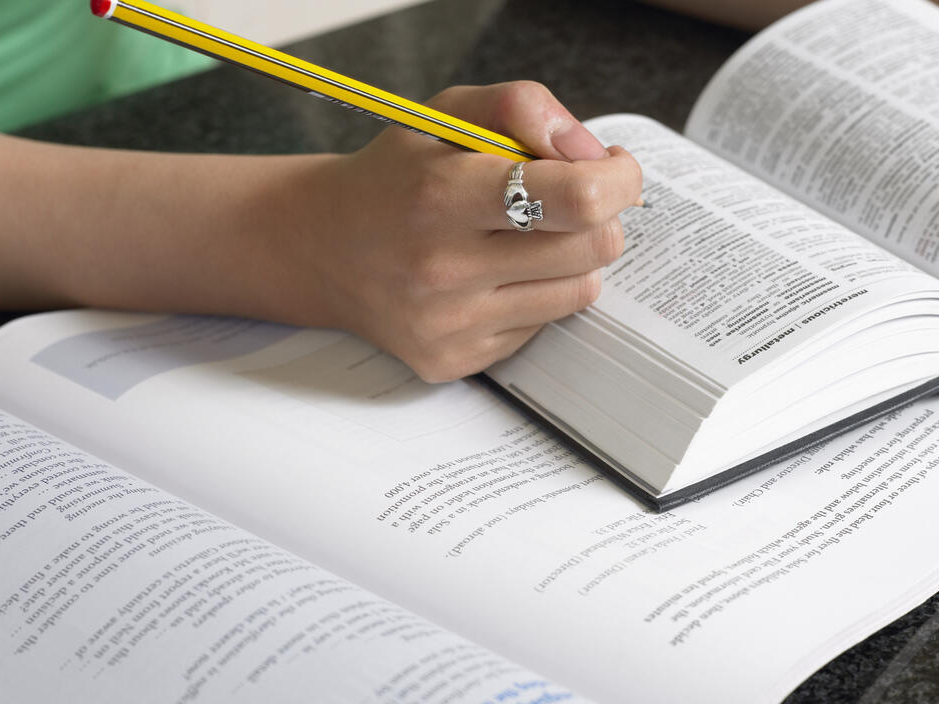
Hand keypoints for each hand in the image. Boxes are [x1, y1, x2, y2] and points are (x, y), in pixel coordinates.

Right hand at [279, 82, 642, 381]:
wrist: (321, 248)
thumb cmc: (394, 177)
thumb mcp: (445, 114)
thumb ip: (521, 107)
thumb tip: (590, 151)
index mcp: (442, 194)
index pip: (577, 198)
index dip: (617, 180)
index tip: (614, 168)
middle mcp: (444, 268)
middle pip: (593, 247)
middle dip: (603, 216)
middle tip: (577, 199)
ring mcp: (450, 324)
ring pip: (579, 291)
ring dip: (574, 258)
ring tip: (532, 236)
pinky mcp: (455, 360)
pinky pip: (543, 325)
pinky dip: (537, 294)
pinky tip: (497, 274)